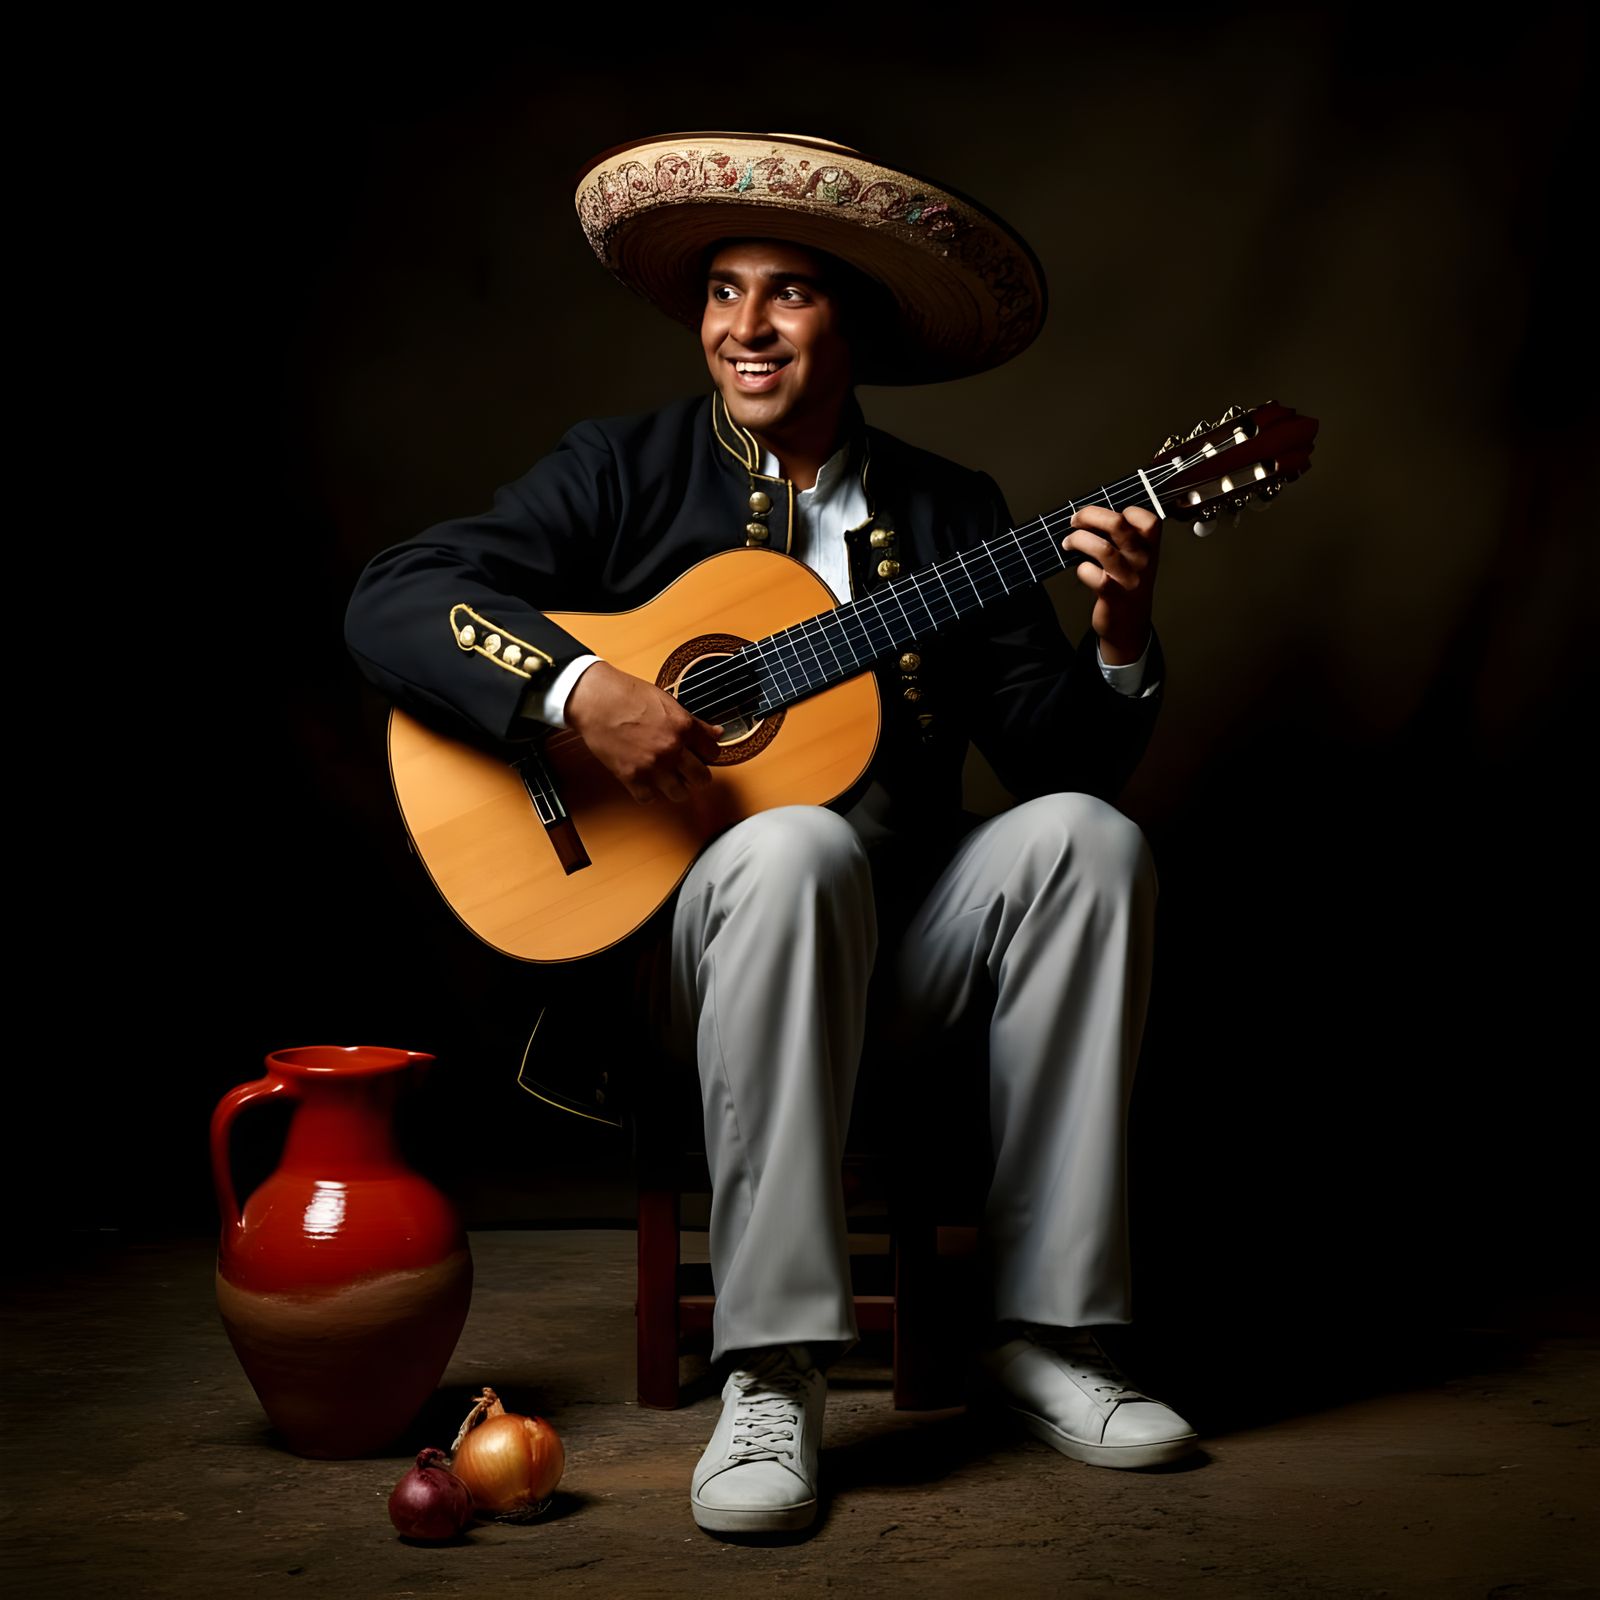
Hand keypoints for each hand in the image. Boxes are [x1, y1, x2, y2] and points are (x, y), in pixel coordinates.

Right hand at [564, 660, 723, 803]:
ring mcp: (652, 765)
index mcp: (683, 727)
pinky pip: (650, 798)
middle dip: (698, 775)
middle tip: (690, 771)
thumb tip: (715, 733)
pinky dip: (650, 793)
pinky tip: (648, 782)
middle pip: (702, 778)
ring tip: (670, 779)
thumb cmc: (627, 695)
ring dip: (677, 788)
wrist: (595, 700)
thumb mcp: (668, 701)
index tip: (701, 755)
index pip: (713, 753)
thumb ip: (694, 722)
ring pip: (680, 794)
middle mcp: (671, 748)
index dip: (708, 754)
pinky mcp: (631, 777)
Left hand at [1061, 504, 1161, 664]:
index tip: (1106, 518)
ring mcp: (1128, 578)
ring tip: (1068, 542)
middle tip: (1075, 520)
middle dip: (1089, 515)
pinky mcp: (1112, 594)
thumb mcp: (1135, 558)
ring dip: (1078, 540)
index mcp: (1150, 547)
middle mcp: (1143, 560)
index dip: (1125, 511)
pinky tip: (1082, 570)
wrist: (1129, 624)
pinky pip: (1090, 573)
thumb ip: (1121, 537)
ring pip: (1101, 548)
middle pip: (1117, 524)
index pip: (1146, 518)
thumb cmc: (1128, 584)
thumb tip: (1090, 516)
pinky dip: (1081, 568)